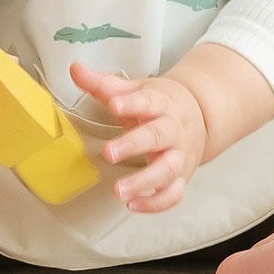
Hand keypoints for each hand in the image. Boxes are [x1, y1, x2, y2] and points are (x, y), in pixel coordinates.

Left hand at [69, 62, 206, 212]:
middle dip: (134, 145)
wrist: (199, 115)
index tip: (114, 104)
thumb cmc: (159, 102)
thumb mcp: (135, 89)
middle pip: (158, 136)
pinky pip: (174, 194)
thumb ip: (103, 84)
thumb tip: (74, 68)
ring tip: (118, 191)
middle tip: (108, 153)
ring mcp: (179, 155)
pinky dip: (156, 203)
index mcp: (162, 103)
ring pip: (168, 169)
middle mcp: (173, 129)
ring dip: (144, 182)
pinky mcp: (181, 177)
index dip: (132, 103)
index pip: (148, 101)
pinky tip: (133, 205)